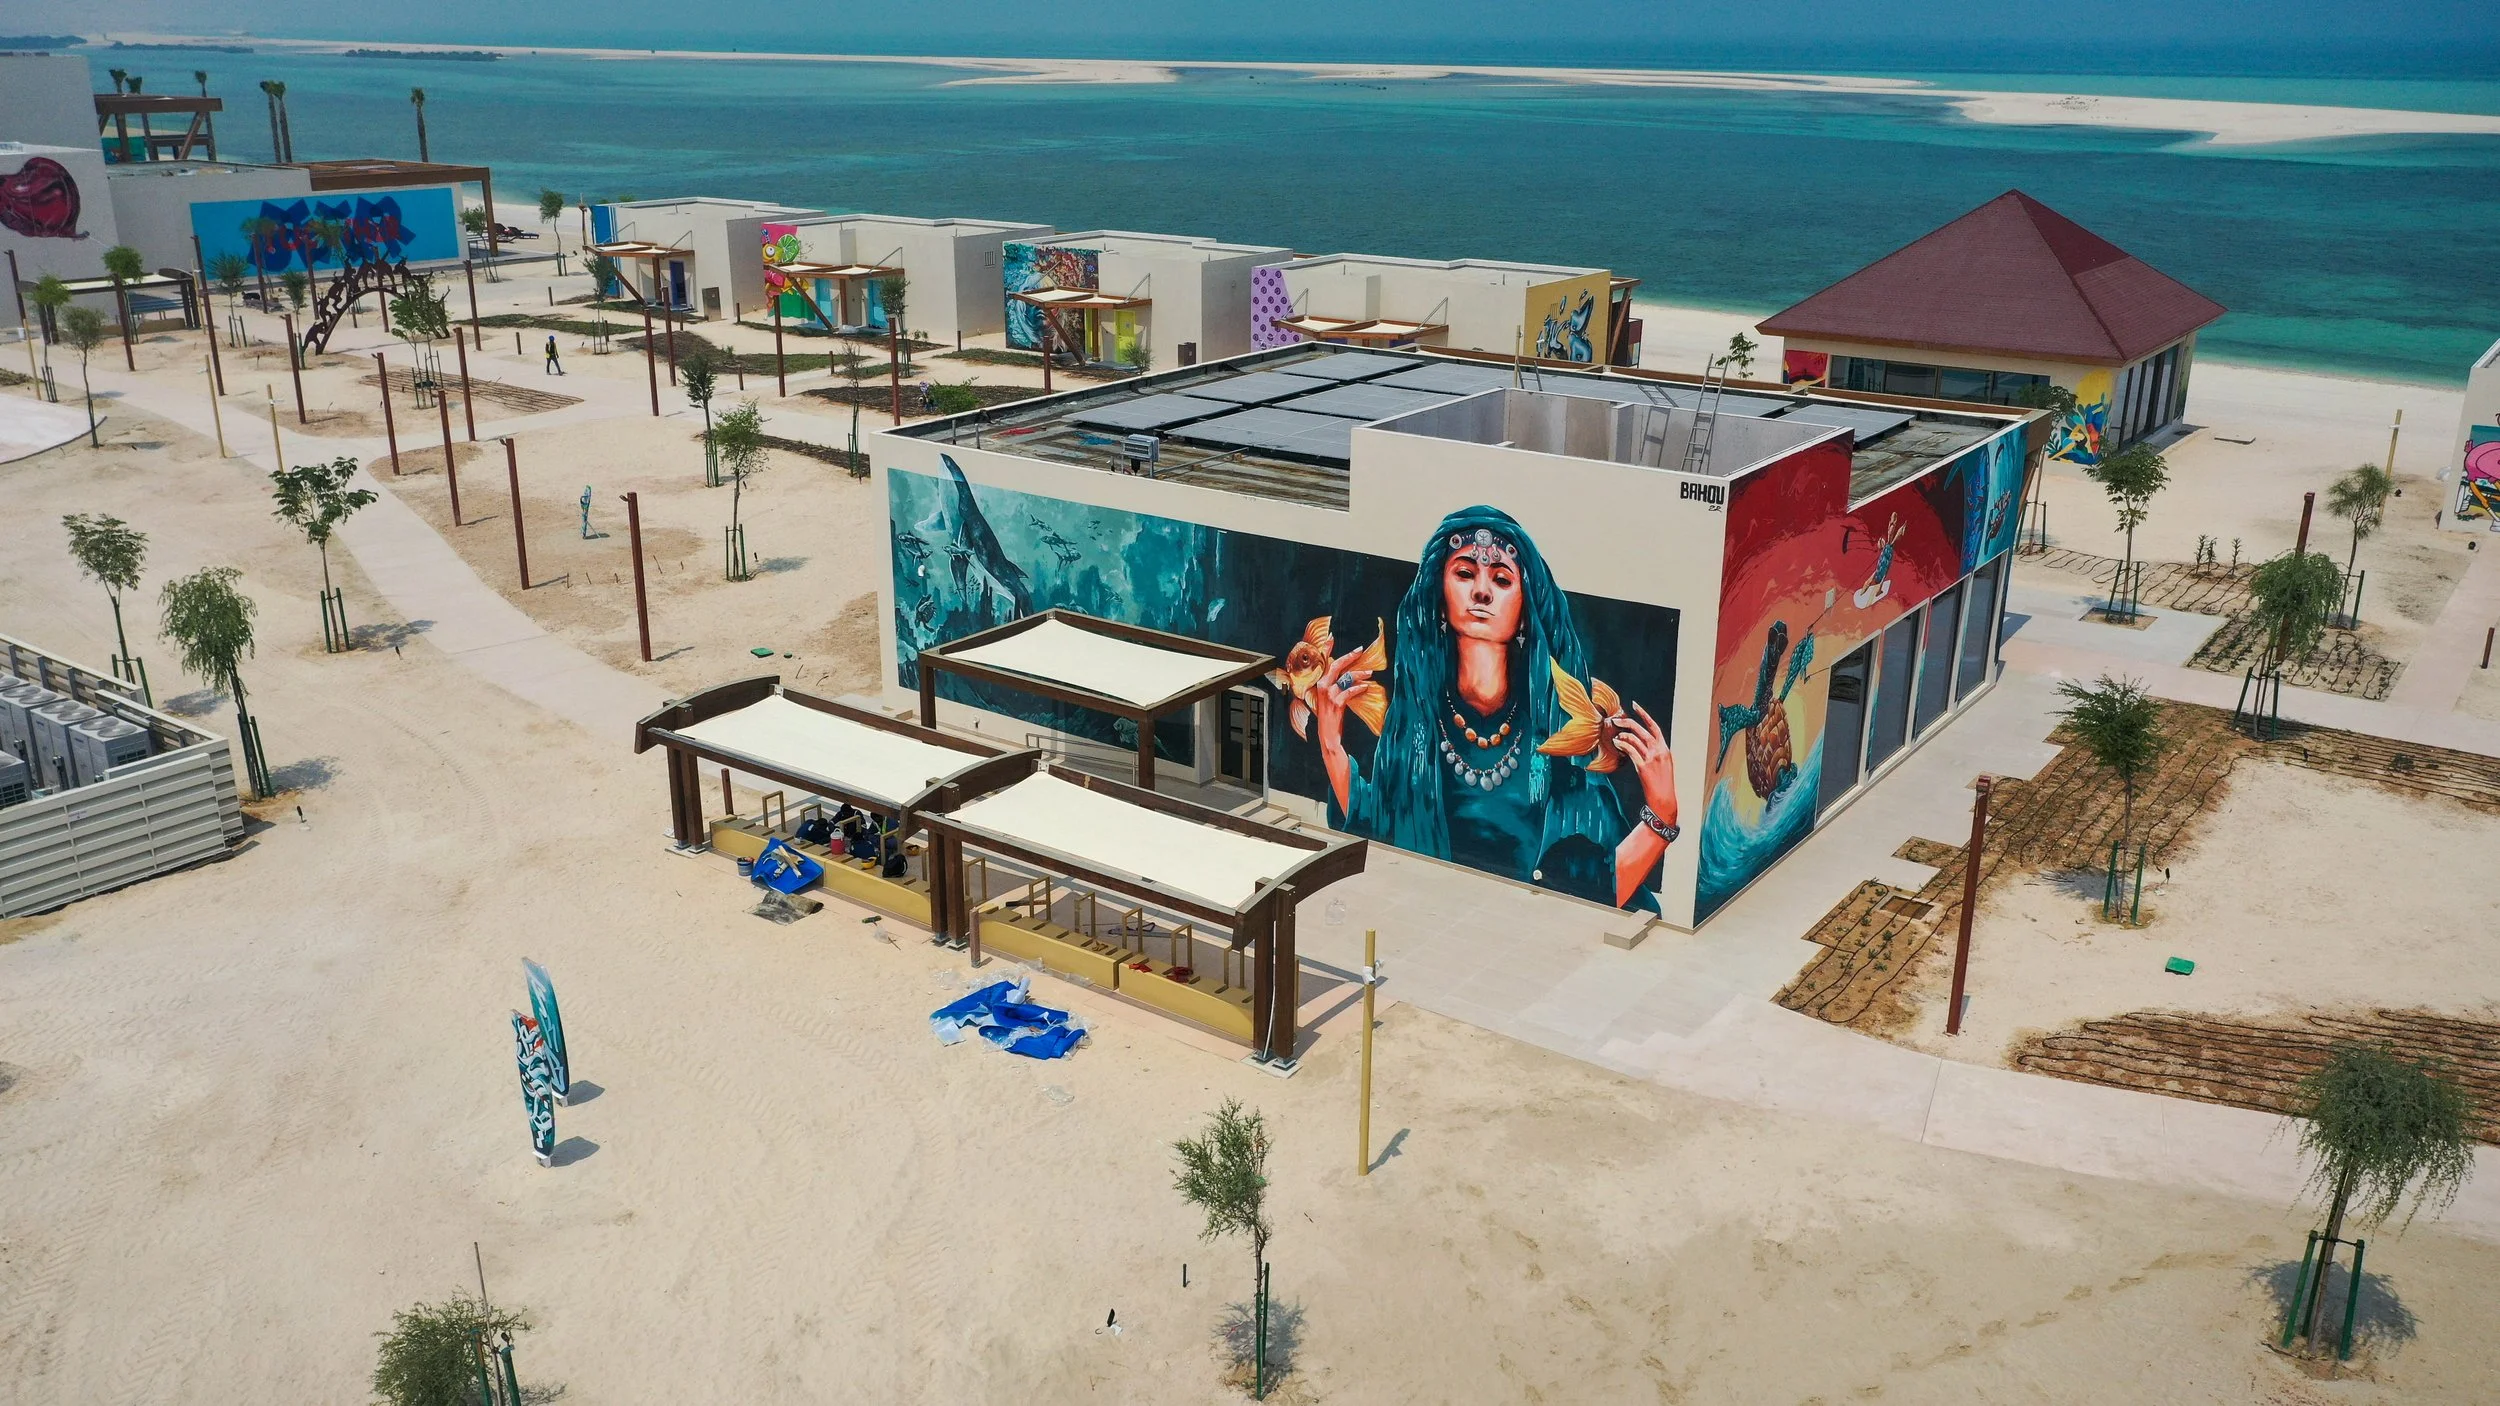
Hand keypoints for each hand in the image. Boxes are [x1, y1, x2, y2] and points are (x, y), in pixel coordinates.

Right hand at [1308, 648, 1372, 752]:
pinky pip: (1349, 691)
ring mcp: (1328, 694)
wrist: (1328, 735)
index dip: (1327, 649)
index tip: (1331, 637)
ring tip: (1369, 673)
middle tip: (1360, 650)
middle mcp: (1322, 686)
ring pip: (1346, 677)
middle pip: (1336, 665)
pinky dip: (1358, 688)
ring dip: (1359, 674)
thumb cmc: (1331, 717)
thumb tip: (1350, 674)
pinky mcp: (1336, 703)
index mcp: (1320, 684)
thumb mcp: (1330, 699)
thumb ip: (1337, 686)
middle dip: (1349, 656)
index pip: (1324, 663)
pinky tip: (1365, 687)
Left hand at [1608, 702, 1675, 824]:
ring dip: (1622, 735)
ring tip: (1615, 736)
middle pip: (1642, 730)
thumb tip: (1638, 744)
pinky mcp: (1644, 767)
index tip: (1635, 706)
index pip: (1654, 727)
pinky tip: (1617, 743)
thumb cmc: (1661, 785)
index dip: (1644, 715)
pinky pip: (1631, 751)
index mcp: (1665, 749)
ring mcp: (1652, 759)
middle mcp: (1660, 751)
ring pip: (1635, 739)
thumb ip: (1653, 754)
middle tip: (1616, 719)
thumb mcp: (1662, 766)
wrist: (1664, 801)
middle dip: (1627, 722)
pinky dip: (1622, 745)